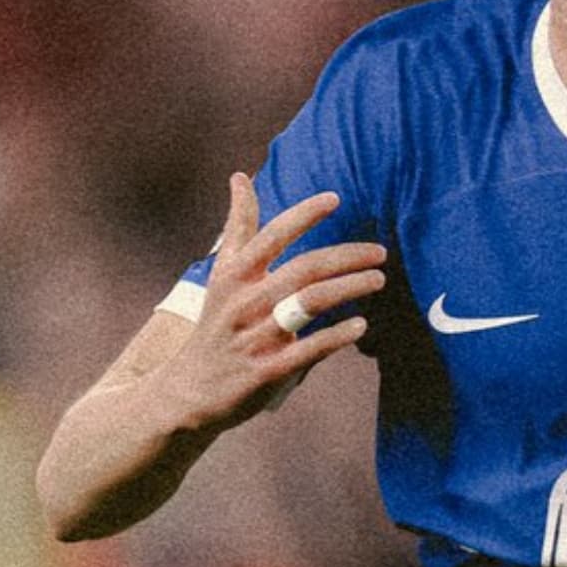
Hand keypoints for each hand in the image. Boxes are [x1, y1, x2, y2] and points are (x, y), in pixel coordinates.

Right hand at [165, 172, 385, 428]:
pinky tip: (361, 324)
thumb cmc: (216, 323)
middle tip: (380, 252)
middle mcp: (243, 302)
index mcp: (233, 275)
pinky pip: (308, 349)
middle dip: (346, 257)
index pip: (271, 236)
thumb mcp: (221, 273)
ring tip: (378, 280)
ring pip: (309, 304)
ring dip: (349, 288)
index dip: (302, 215)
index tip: (335, 198)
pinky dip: (337, 335)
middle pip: (303, 270)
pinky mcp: (265, 371)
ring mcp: (253, 337)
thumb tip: (240, 176)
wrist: (186, 391)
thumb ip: (238, 227)